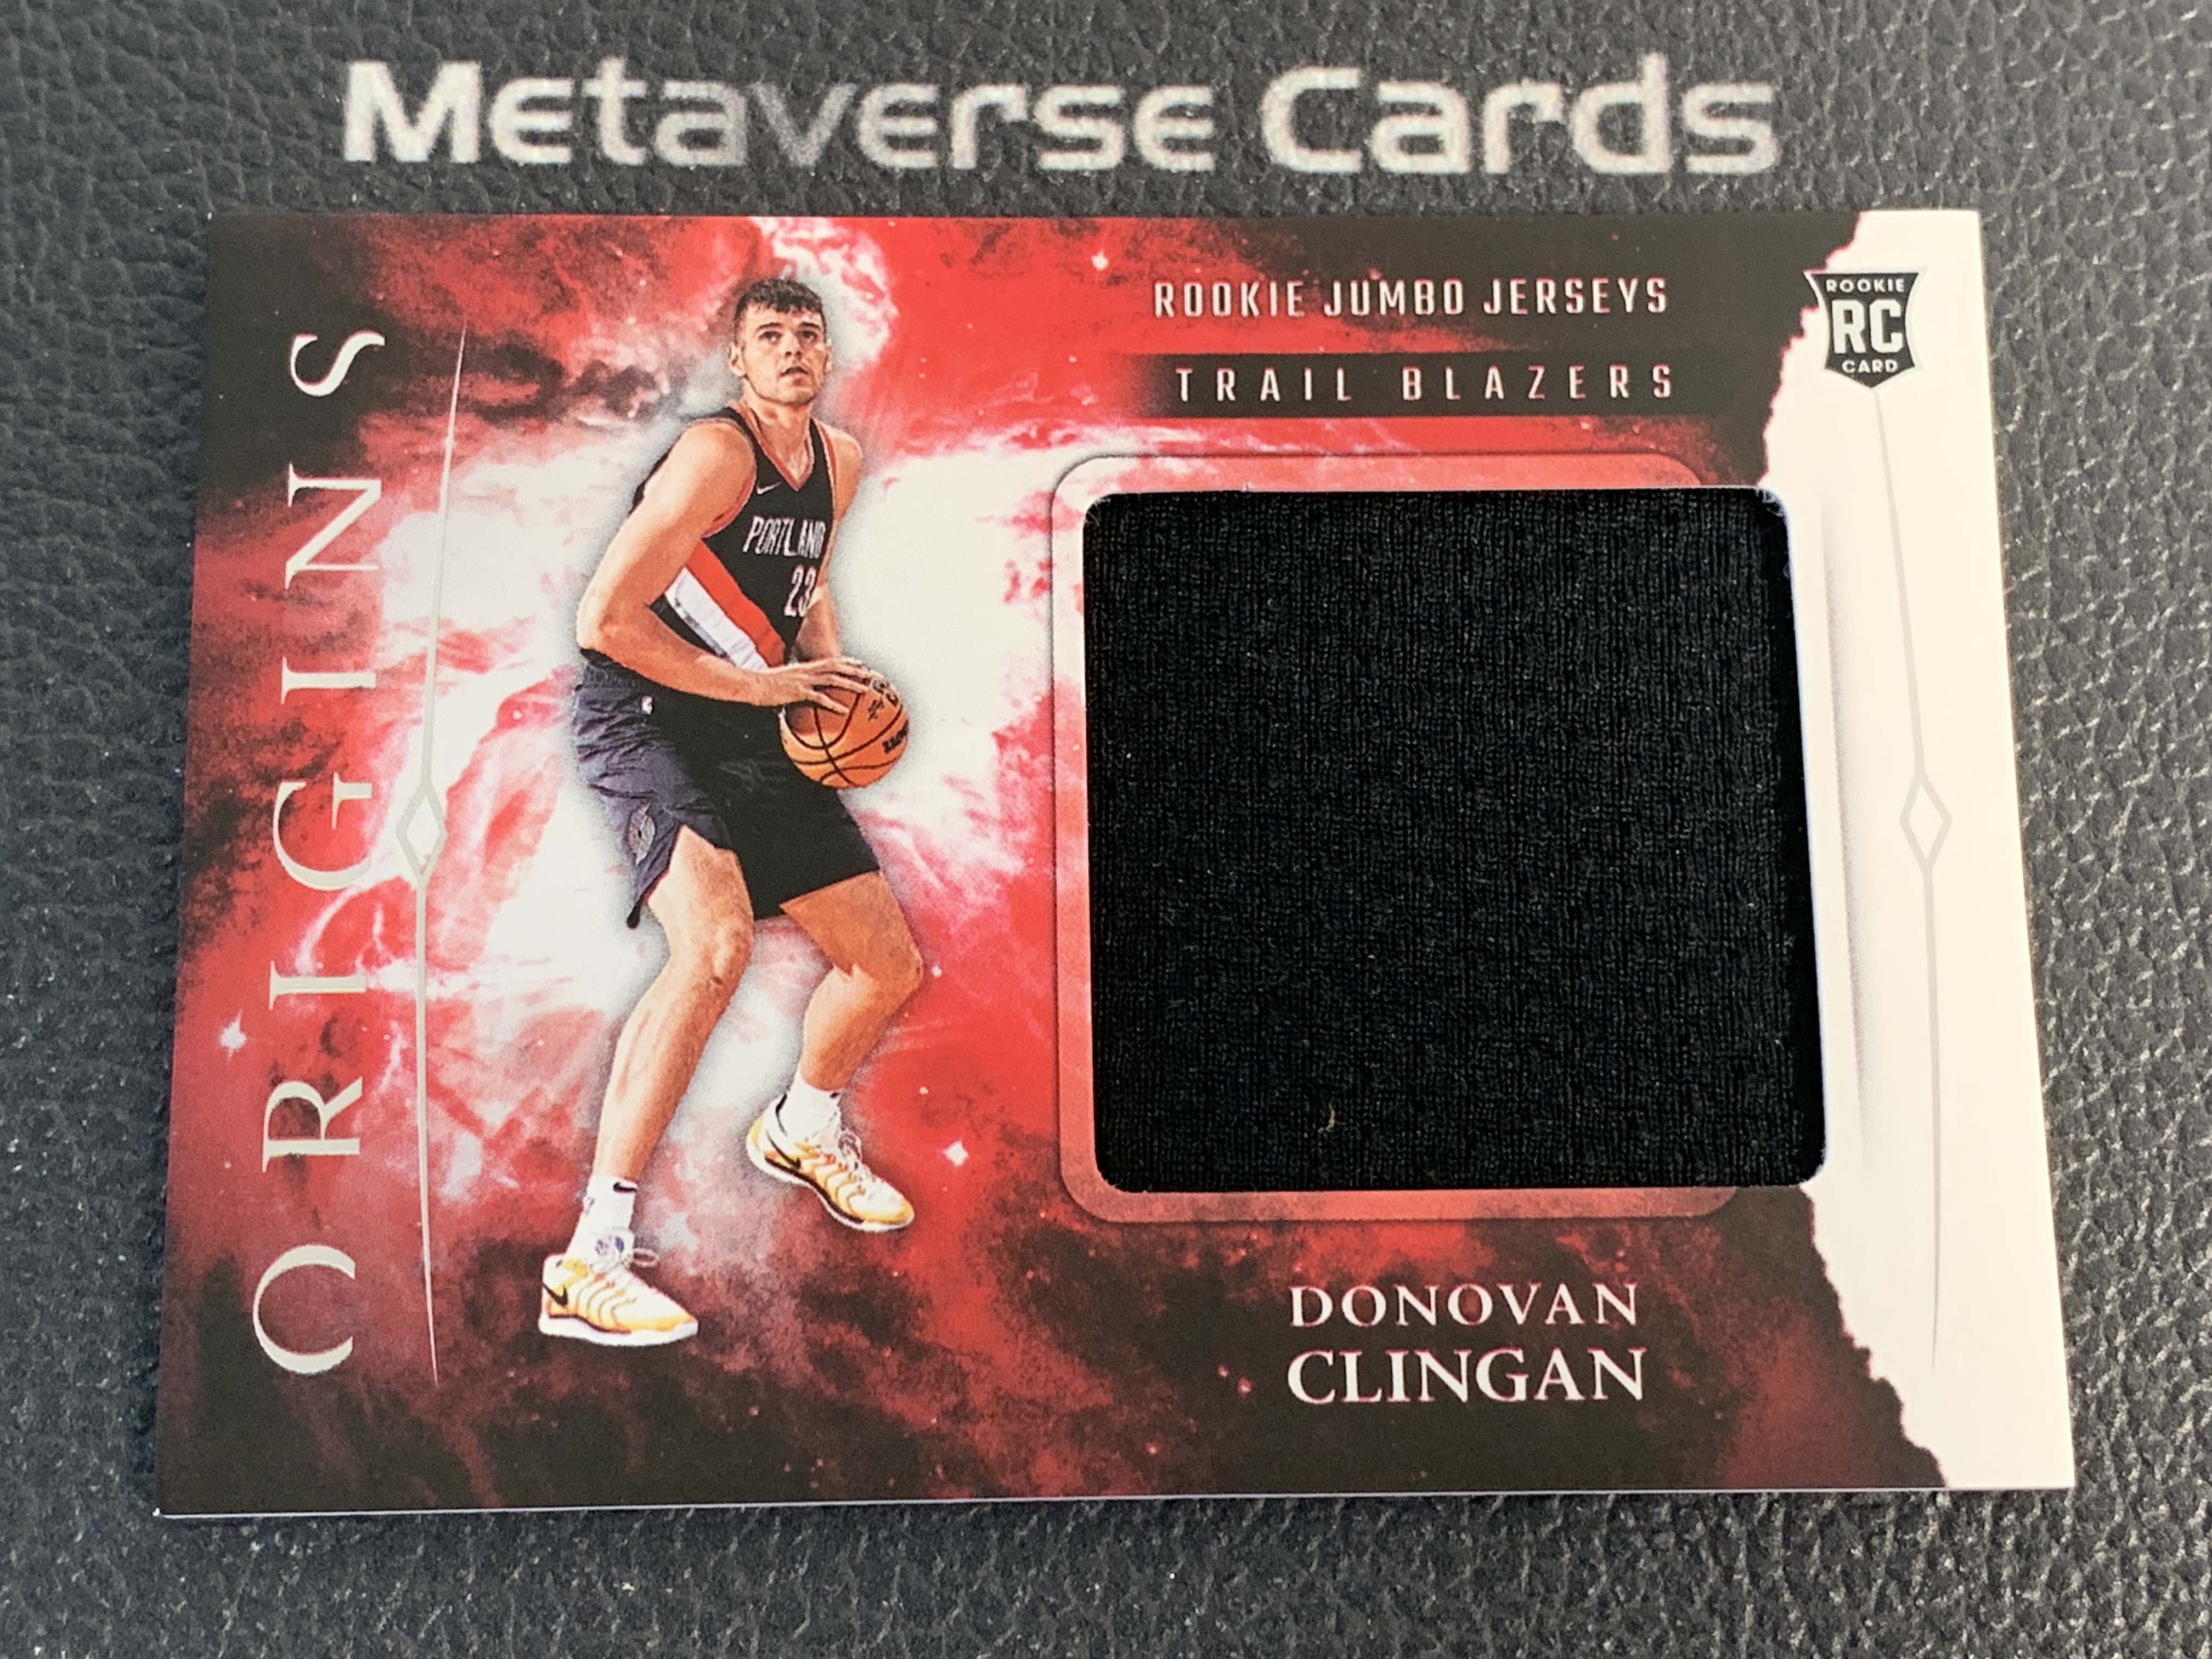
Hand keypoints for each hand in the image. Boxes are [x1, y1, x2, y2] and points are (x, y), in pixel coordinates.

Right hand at [740, 656, 877, 712]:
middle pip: (836, 667)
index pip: (830, 661)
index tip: (861, 664)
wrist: (751, 685)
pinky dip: (832, 703)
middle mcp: (807, 670)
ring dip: (851, 684)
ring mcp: (803, 680)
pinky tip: (844, 710)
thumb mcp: (786, 681)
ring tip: (865, 690)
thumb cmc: (766, 685)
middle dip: (856, 670)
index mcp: (805, 667)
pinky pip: (819, 698)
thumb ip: (798, 684)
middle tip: (872, 675)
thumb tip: (806, 693)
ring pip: (833, 679)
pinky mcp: (797, 692)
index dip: (846, 662)